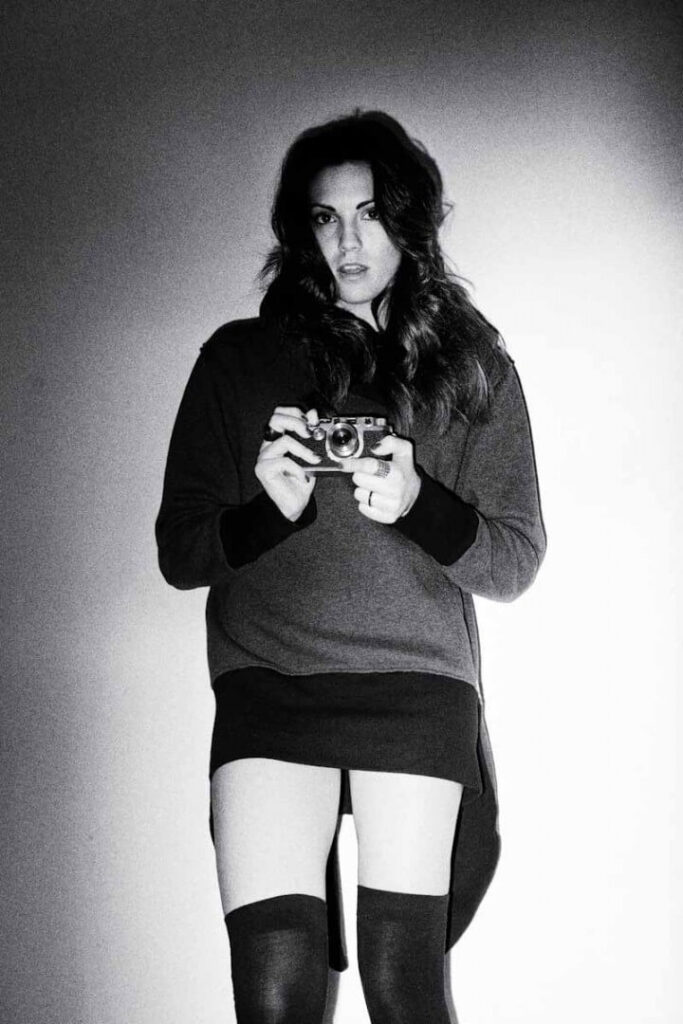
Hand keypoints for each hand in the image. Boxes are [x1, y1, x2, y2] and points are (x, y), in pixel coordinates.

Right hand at [255, 407, 320, 521]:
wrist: (294, 504)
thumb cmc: (302, 479)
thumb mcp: (311, 454)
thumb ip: (312, 435)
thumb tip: (313, 415)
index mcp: (278, 438)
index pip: (280, 413)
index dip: (295, 412)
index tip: (311, 422)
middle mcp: (269, 445)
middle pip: (275, 419)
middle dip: (296, 422)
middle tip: (309, 433)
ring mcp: (264, 457)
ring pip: (284, 440)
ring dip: (304, 450)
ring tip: (314, 460)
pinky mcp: (263, 469)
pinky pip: (284, 461)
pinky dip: (298, 469)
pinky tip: (304, 477)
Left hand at [342, 434, 421, 522]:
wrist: (415, 494)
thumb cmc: (405, 470)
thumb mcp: (404, 450)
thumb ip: (390, 442)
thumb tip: (374, 447)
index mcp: (397, 473)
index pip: (370, 466)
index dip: (354, 463)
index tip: (343, 463)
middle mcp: (395, 490)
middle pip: (360, 480)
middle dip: (360, 475)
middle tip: (370, 474)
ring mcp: (392, 506)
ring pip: (359, 495)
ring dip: (362, 489)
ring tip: (373, 486)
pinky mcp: (388, 517)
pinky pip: (363, 508)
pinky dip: (365, 502)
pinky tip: (374, 496)